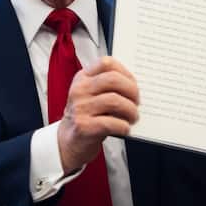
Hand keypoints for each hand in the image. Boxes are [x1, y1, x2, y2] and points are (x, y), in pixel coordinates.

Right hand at [57, 57, 138, 173]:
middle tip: (137, 102)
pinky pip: (112, 123)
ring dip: (131, 110)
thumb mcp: (92, 96)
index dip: (125, 72)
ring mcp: (80, 108)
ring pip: (115, 101)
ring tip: (133, 117)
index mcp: (83, 78)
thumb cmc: (87, 117)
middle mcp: (79, 90)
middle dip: (132, 91)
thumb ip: (109, 88)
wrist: (69, 142)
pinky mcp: (83, 126)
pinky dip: (124, 127)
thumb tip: (137, 87)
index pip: (106, 63)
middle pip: (113, 79)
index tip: (133, 84)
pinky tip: (125, 129)